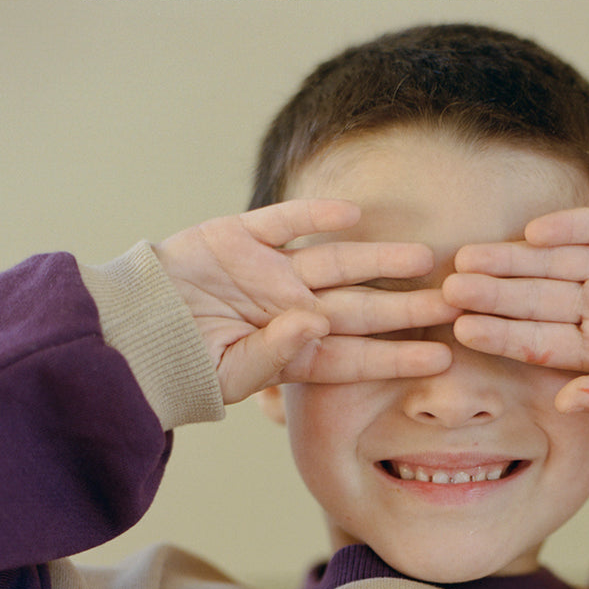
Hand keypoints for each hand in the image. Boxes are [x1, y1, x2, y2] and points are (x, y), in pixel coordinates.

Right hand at [154, 200, 454, 402]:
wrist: (131, 332)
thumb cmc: (180, 367)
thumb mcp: (228, 376)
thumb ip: (273, 357)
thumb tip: (316, 325)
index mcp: (294, 353)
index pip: (357, 356)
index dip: (399, 356)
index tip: (442, 358)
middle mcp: (292, 311)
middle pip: (361, 308)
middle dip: (408, 307)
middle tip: (456, 303)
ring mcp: (270, 273)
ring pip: (337, 262)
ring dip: (380, 258)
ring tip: (424, 257)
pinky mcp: (240, 238)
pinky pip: (285, 222)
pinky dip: (314, 215)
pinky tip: (354, 213)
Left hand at [442, 206, 588, 420]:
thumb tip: (565, 406)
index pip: (535, 340)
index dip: (499, 333)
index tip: (462, 328)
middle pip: (533, 298)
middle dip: (491, 293)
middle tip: (447, 288)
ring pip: (552, 262)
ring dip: (512, 259)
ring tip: (470, 257)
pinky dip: (567, 226)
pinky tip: (532, 232)